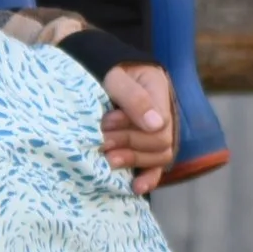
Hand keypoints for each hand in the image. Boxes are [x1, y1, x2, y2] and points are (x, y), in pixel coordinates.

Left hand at [99, 63, 175, 195]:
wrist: (89, 63)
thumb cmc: (101, 67)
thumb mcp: (114, 75)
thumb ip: (133, 96)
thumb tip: (156, 125)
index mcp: (158, 90)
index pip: (161, 122)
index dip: (133, 126)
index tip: (106, 122)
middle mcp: (163, 112)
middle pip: (160, 142)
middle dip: (129, 143)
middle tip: (101, 141)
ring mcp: (157, 131)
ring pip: (160, 157)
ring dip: (133, 159)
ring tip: (108, 159)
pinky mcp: (146, 146)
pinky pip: (156, 167)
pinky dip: (147, 178)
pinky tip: (135, 188)